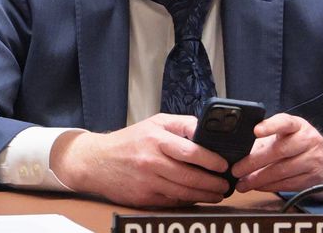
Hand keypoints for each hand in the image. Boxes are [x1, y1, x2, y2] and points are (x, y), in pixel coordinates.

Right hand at [50, 114, 228, 206]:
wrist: (96, 161)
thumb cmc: (130, 140)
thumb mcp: (155, 123)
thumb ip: (181, 125)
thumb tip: (207, 130)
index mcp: (157, 139)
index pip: (190, 150)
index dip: (211, 159)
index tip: (224, 165)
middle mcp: (152, 160)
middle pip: (190, 176)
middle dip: (213, 183)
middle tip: (226, 185)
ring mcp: (148, 180)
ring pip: (183, 192)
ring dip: (205, 195)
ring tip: (217, 194)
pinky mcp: (143, 197)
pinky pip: (172, 201)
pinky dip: (187, 201)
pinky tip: (197, 198)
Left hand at [231, 114, 322, 199]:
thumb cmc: (300, 145)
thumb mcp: (288, 134)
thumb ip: (267, 138)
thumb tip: (240, 150)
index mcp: (298, 125)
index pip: (285, 122)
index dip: (271, 126)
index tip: (256, 131)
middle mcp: (308, 141)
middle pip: (279, 151)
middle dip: (254, 162)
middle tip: (236, 169)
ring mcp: (312, 160)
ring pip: (281, 171)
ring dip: (258, 179)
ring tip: (242, 183)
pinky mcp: (312, 178)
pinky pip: (286, 184)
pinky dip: (268, 186)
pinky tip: (257, 186)